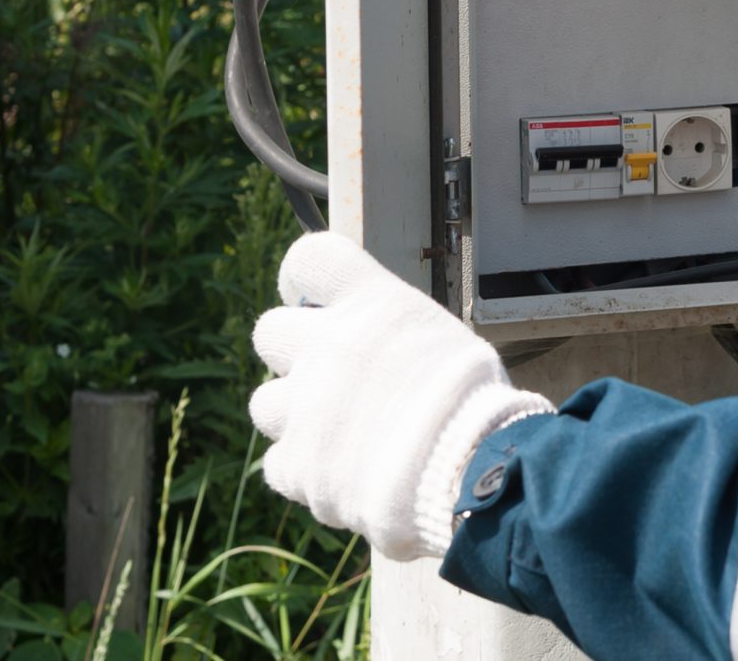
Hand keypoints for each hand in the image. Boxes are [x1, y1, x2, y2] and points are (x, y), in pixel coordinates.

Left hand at [251, 232, 549, 560]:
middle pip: (269, 332)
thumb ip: (391, 334)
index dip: (305, 282)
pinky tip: (344, 476)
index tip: (317, 303)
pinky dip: (307, 472)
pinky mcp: (295, 464)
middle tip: (333, 378)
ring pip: (265, 403)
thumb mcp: (439, 338)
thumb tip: (375, 344)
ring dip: (296, 417)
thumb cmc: (471, 400)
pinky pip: (281, 463)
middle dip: (295, 354)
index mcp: (368, 304)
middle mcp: (325, 345)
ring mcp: (303, 406)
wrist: (469, 469)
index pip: (308, 260)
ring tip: (339, 436)